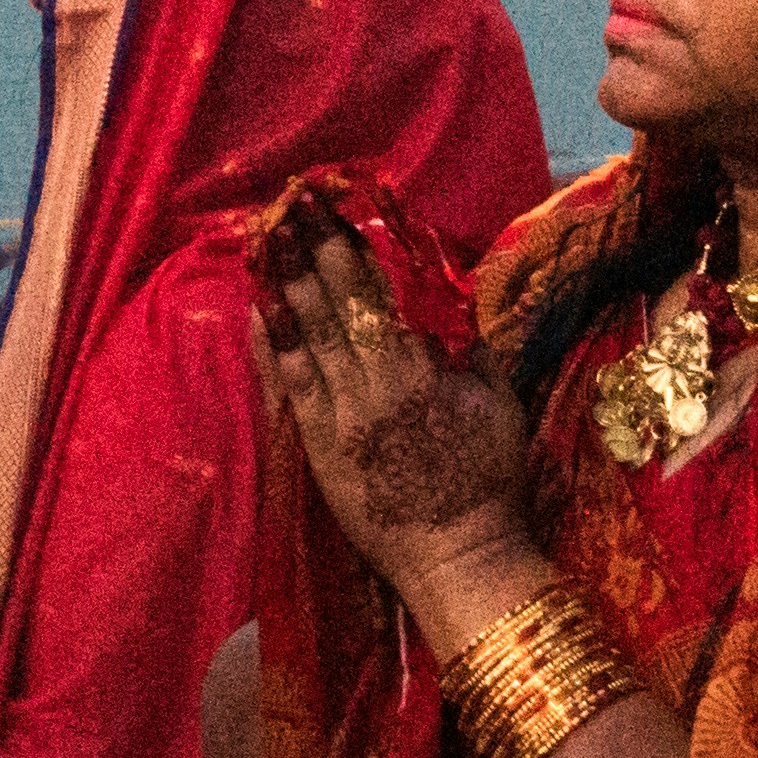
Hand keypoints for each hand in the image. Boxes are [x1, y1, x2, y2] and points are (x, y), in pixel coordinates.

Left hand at [251, 205, 537, 600]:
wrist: (457, 553)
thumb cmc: (487, 481)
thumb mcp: (499, 406)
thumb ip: (475, 351)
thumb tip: (451, 300)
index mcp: (426, 368)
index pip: (384, 292)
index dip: (358, 247)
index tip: (341, 207)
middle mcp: (379, 381)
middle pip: (340, 302)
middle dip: (315, 249)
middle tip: (294, 203)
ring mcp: (342, 411)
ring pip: (309, 333)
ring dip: (286, 282)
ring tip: (268, 238)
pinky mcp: (318, 441)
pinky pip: (290, 381)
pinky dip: (272, 343)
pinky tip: (257, 307)